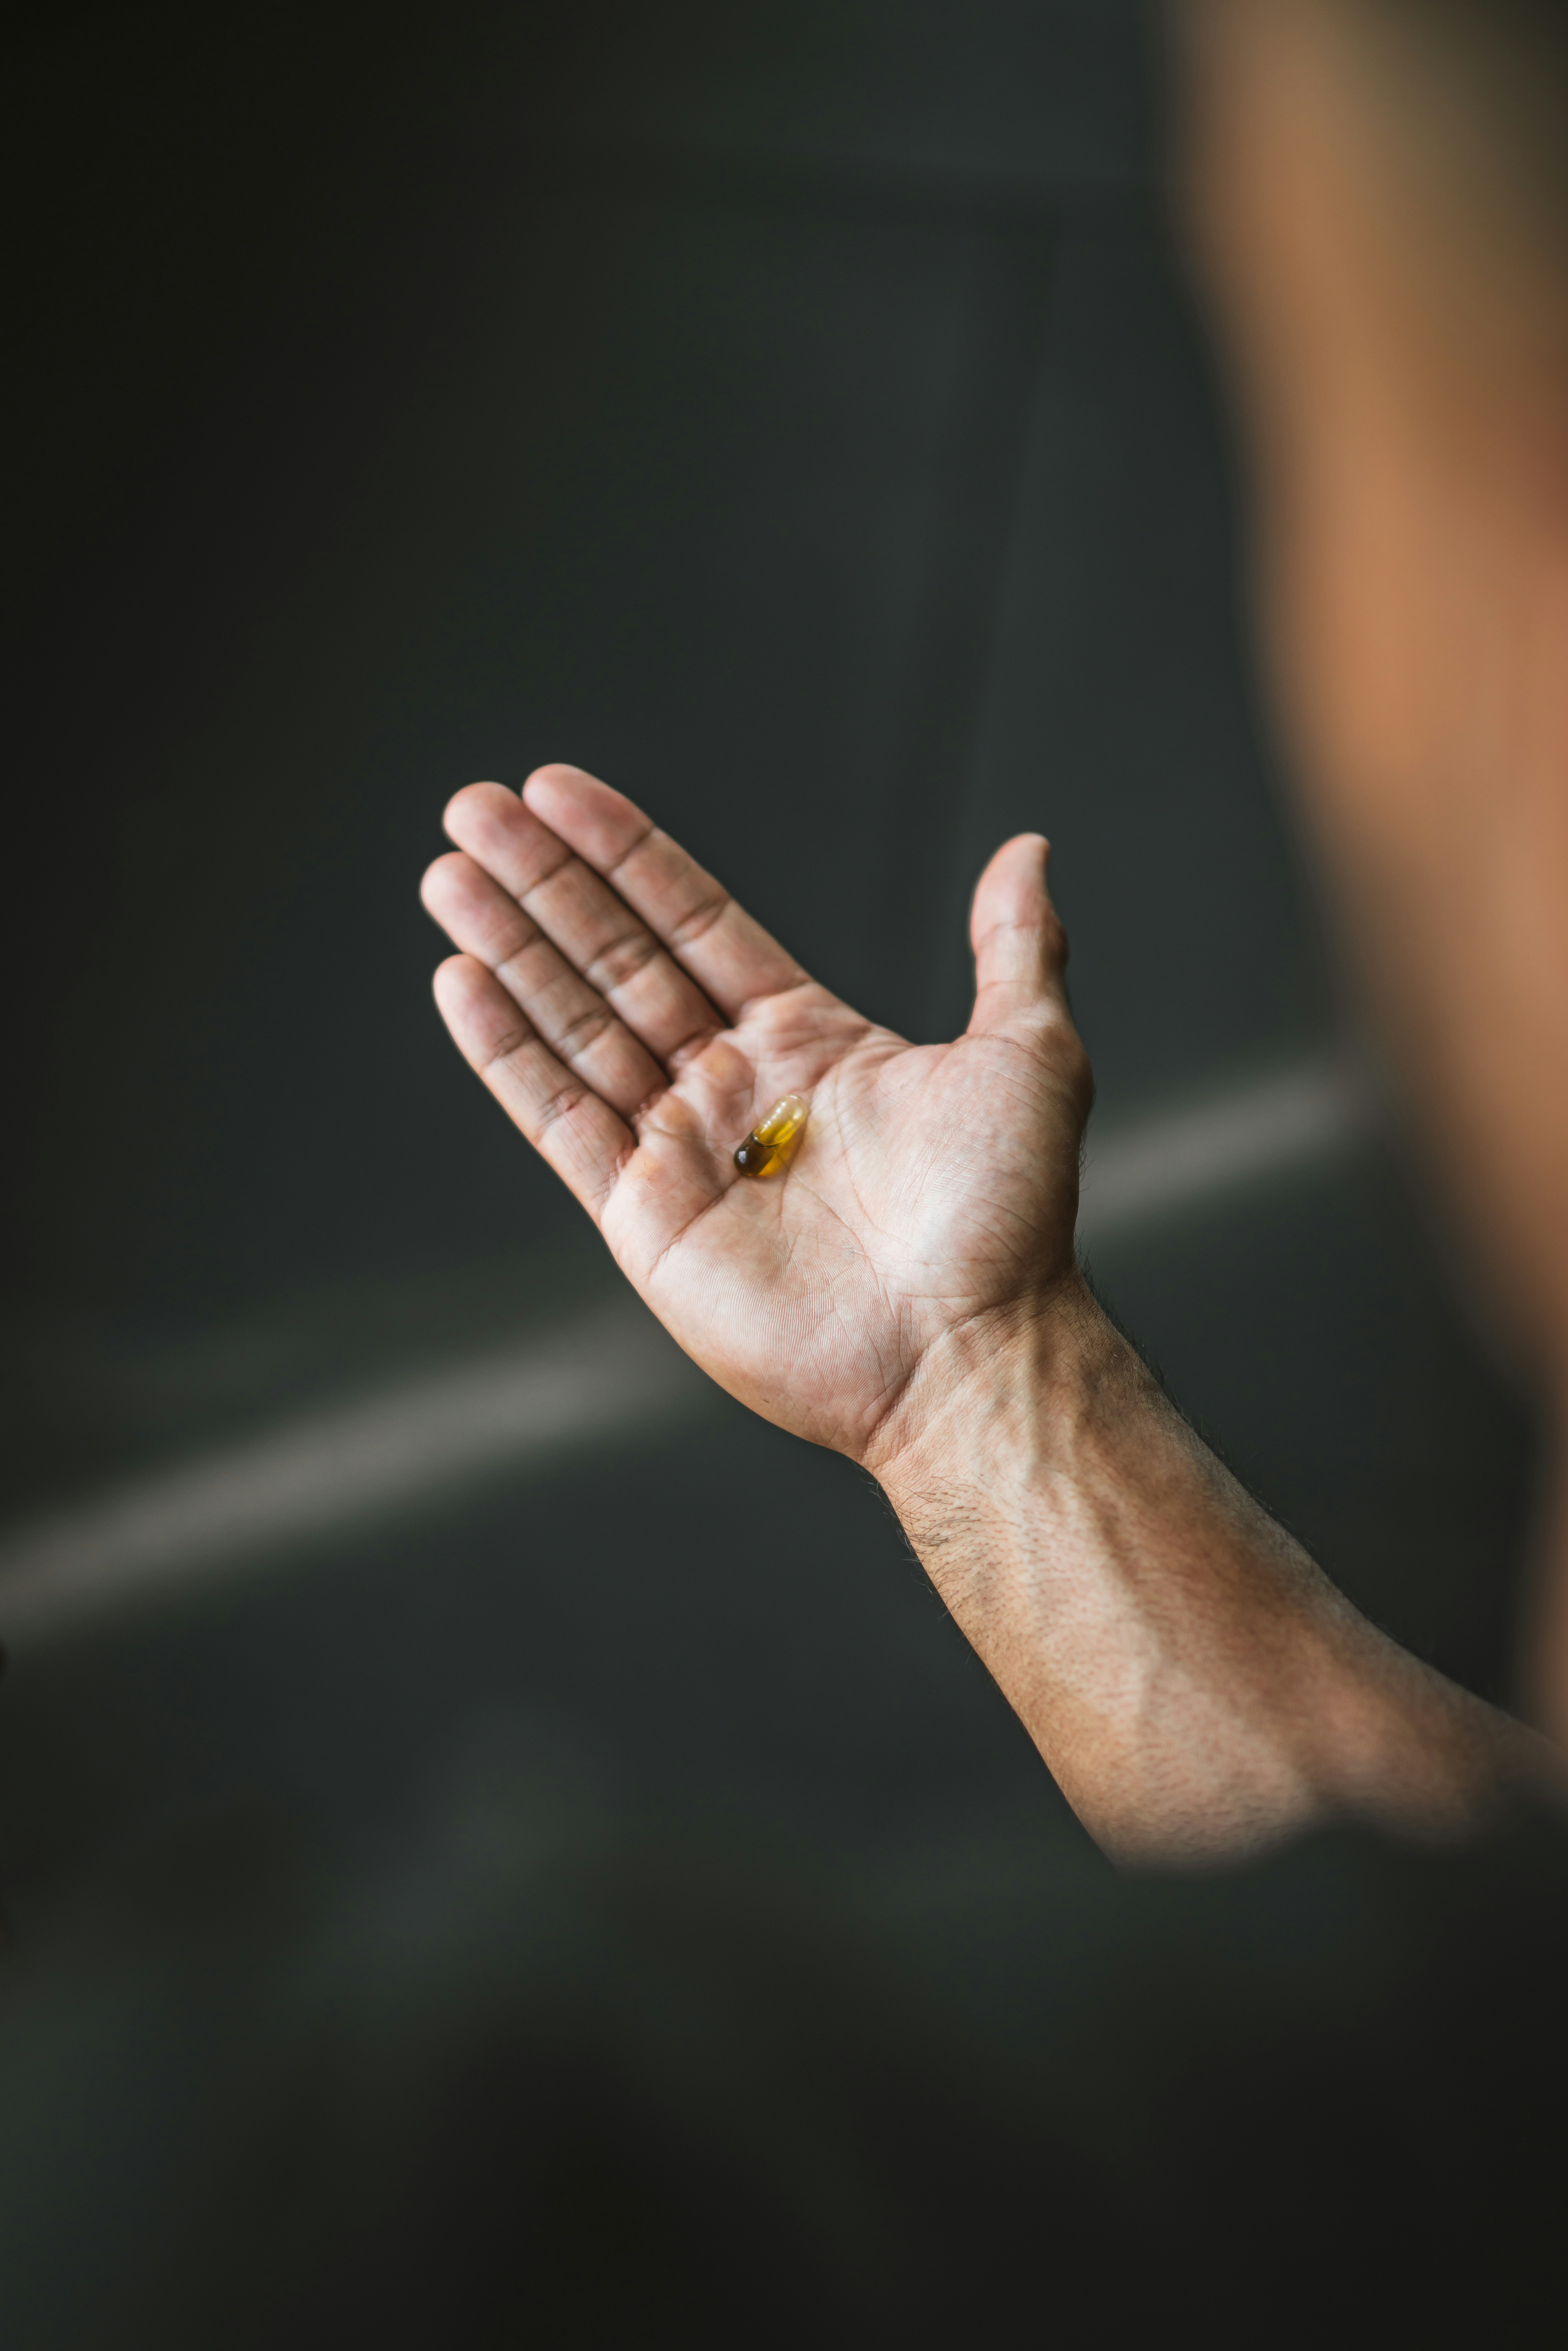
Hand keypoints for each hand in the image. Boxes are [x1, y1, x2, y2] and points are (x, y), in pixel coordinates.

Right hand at [421, 766, 1092, 1464]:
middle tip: (471, 806)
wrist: (969, 1345)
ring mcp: (682, 1151)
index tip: (557, 791)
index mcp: (809, 1042)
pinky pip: (559, 1116)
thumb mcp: (1031, 1053)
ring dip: (508, 946)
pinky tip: (459, 979)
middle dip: (544, 882)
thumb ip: (1014, 945)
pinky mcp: (644, 1217)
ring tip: (445, 871)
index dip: (626, 855)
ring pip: (573, 1024)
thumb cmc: (1008, 1215)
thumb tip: (1027, 848)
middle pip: (616, 959)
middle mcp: (735, 1087)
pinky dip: (507, 1049)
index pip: (694, 921)